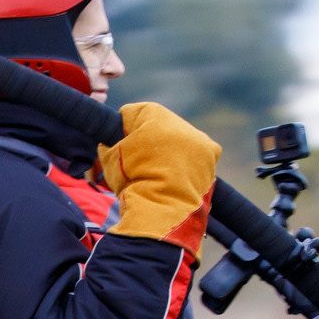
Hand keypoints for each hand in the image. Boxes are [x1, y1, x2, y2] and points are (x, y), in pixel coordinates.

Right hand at [97, 101, 218, 244]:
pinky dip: (189, 163)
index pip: (131, 115)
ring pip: (178, 140)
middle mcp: (178, 119)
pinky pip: (197, 154)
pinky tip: (178, 177)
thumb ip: (109, 143)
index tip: (121, 150)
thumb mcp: (108, 157)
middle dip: (150, 142)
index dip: (122, 133)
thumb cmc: (132, 179)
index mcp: (152, 113)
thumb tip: (110, 144)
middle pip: (158, 127)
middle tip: (141, 165)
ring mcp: (197, 136)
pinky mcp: (210, 154)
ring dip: (170, 152)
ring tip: (160, 175)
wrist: (161, 204)